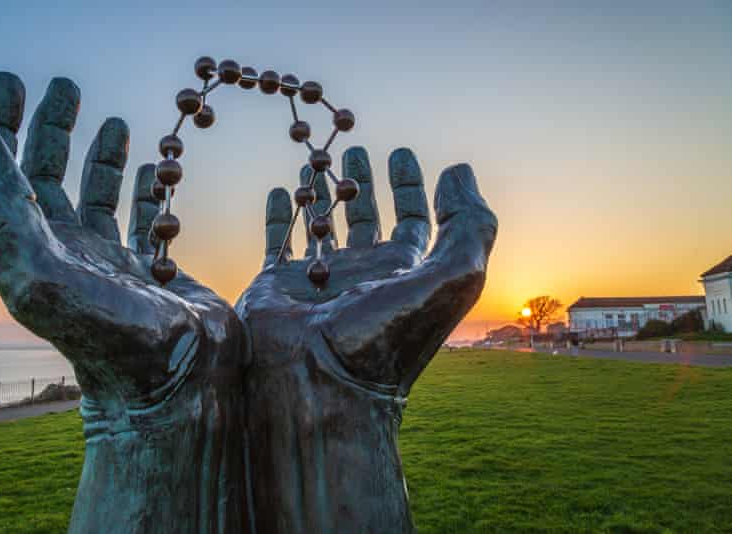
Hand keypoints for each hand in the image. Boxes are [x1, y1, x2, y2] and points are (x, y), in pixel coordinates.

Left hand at [0, 73, 246, 532]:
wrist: (175, 388)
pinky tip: (154, 171)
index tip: (14, 82)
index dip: (1, 124)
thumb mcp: (37, 268)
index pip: (5, 171)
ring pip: (100, 197)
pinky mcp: (155, 274)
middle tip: (65, 87)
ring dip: (102, 157)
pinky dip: (148, 192)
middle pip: (49, 178)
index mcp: (33, 245)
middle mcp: (67, 252)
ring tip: (114, 120)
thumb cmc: (108, 335)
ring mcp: (112, 263)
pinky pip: (147, 222)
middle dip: (53, 130)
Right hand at [239, 146, 496, 394]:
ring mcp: (319, 279)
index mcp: (405, 273)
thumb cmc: (389, 335)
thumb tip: (458, 170)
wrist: (321, 384)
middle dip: (364, 183)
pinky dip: (281, 215)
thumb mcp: (453, 278)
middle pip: (366, 219)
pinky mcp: (278, 285)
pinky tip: (281, 190)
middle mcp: (363, 274)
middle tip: (357, 147)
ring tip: (320, 159)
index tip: (401, 152)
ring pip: (323, 224)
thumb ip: (469, 224)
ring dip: (323, 192)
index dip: (410, 186)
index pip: (413, 220)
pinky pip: (279, 240)